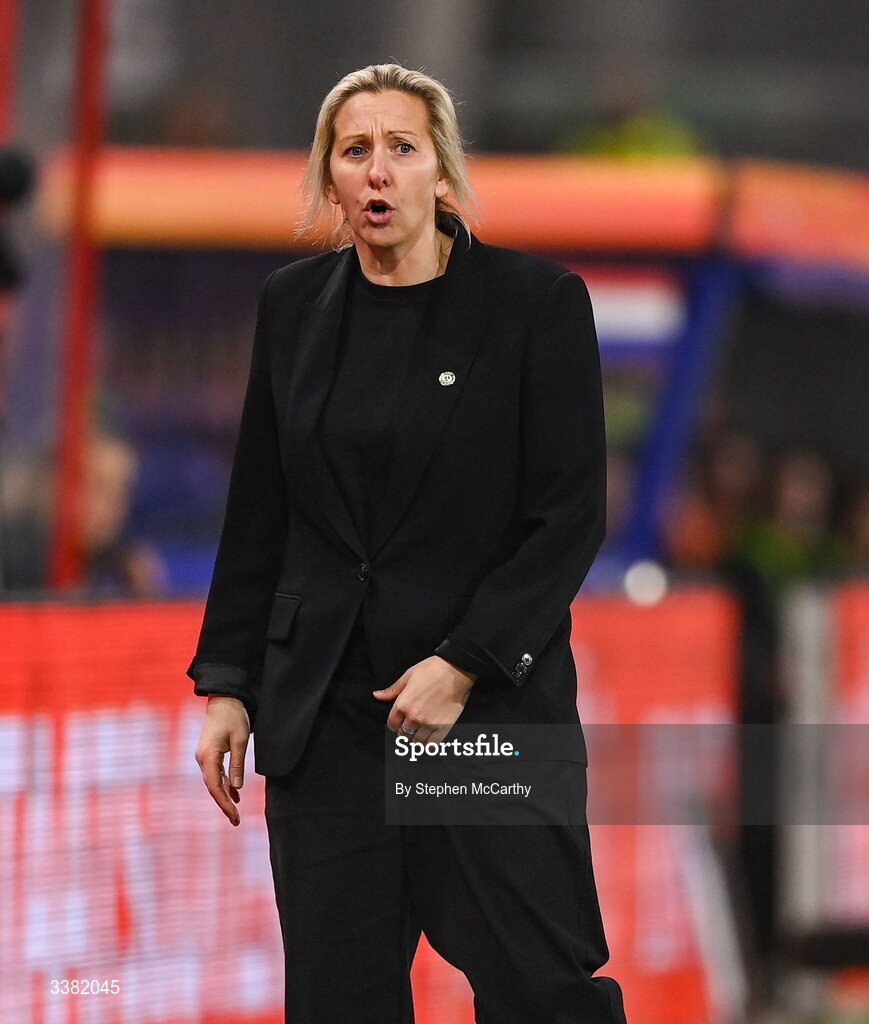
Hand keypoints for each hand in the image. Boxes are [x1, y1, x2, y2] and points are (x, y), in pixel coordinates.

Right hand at [194, 695, 249, 825]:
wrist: (224, 700)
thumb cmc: (234, 717)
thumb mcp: (240, 740)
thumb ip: (237, 764)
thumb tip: (236, 788)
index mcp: (208, 756)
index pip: (215, 786)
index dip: (224, 804)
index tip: (235, 817)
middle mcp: (202, 759)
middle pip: (213, 787)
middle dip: (224, 805)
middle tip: (236, 821)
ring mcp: (204, 757)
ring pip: (214, 782)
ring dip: (225, 796)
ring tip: (236, 813)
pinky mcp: (209, 754)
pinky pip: (216, 774)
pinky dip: (225, 785)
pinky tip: (234, 794)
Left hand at [373, 656, 476, 743]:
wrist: (455, 670)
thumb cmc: (431, 670)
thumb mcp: (408, 676)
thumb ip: (392, 690)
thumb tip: (377, 695)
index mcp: (403, 704)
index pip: (392, 724)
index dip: (394, 724)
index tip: (399, 722)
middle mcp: (414, 717)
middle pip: (403, 734)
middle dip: (405, 731)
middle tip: (411, 726)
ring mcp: (429, 724)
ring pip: (417, 741)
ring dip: (417, 738)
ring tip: (421, 732)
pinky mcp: (443, 727)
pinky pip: (432, 744)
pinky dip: (429, 745)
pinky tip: (430, 740)